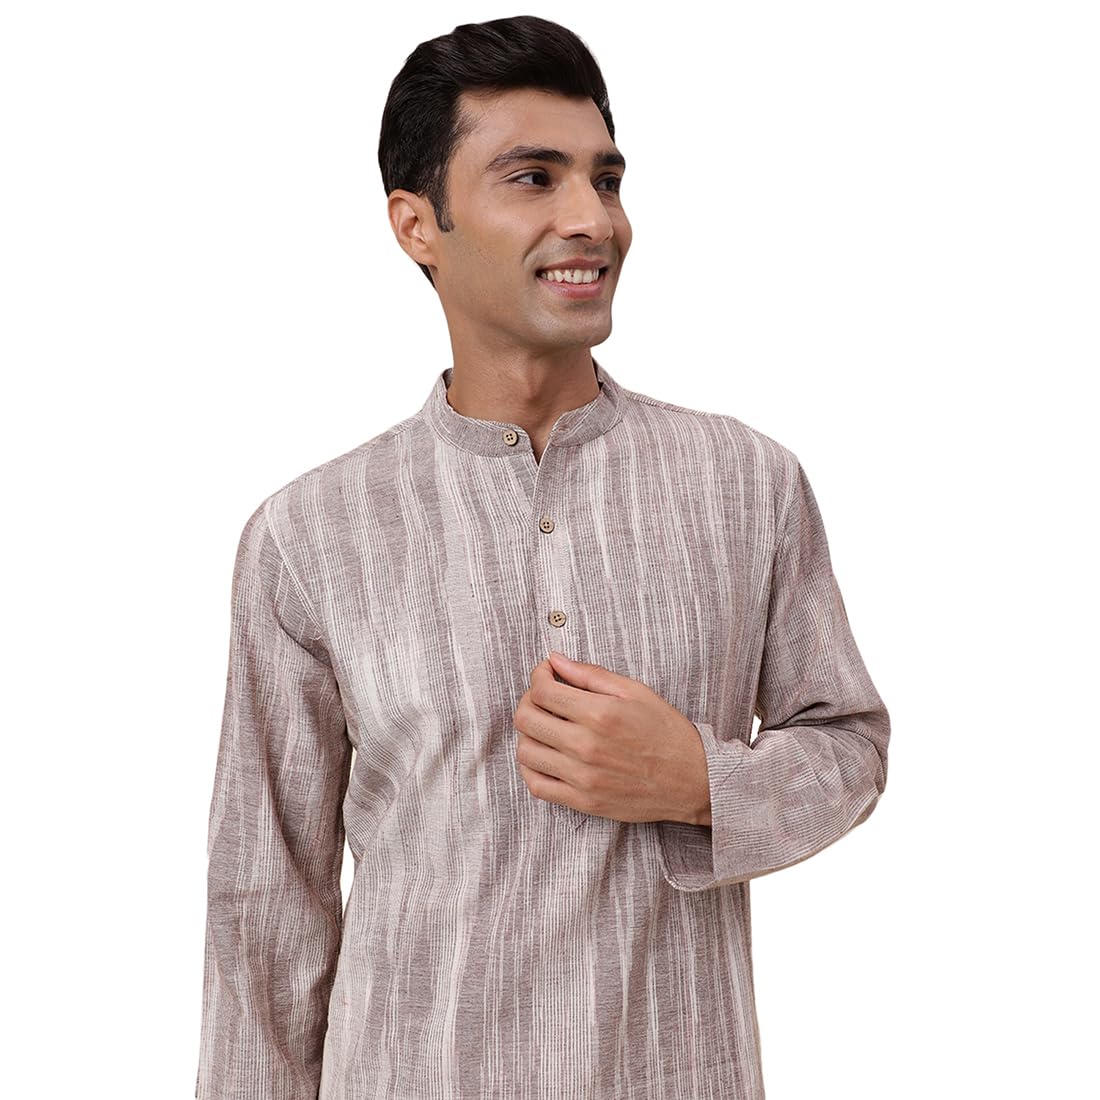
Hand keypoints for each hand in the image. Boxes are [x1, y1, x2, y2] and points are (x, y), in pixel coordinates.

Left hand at [513, 651, 711, 825]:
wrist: (693, 780)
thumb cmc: (667, 732)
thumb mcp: (635, 691)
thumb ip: (590, 675)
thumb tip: (555, 660)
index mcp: (599, 714)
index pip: (541, 691)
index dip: (538, 676)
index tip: (547, 674)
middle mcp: (586, 746)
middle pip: (526, 719)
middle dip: (529, 701)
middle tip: (544, 699)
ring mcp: (582, 777)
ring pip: (526, 751)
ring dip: (529, 734)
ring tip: (546, 727)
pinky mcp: (583, 802)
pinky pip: (536, 786)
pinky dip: (531, 768)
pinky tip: (544, 755)